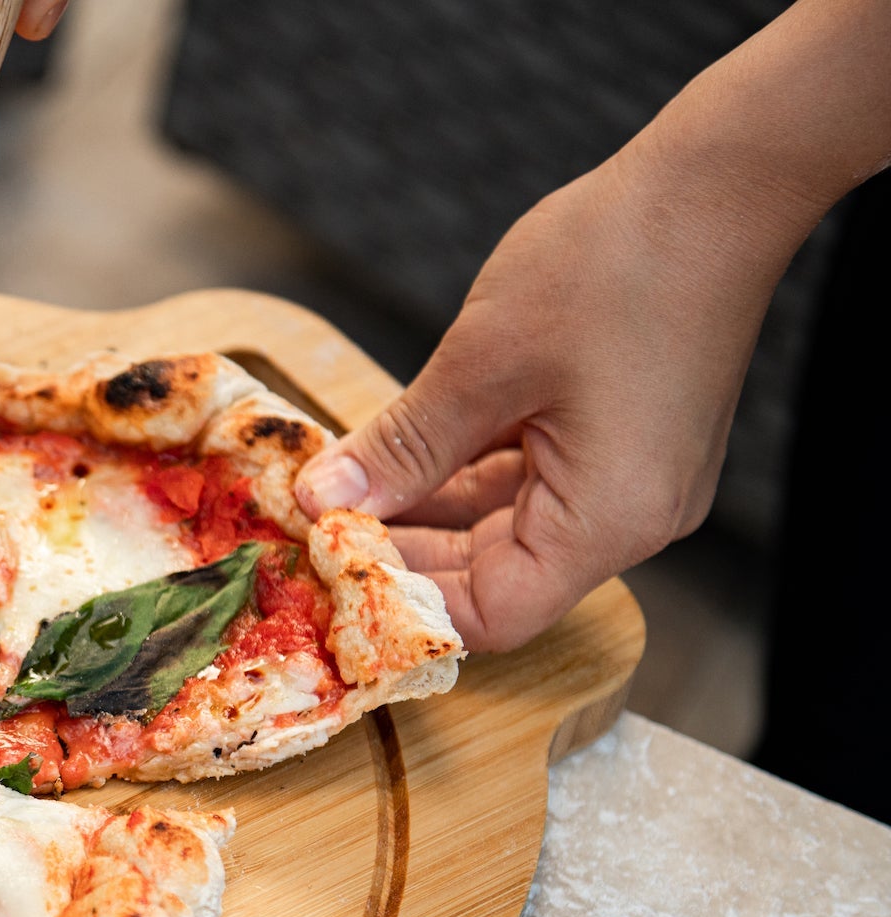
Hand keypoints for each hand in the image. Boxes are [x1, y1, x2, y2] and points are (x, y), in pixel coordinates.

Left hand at [292, 155, 766, 652]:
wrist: (717, 184)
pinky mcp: (623, 443)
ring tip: (342, 491)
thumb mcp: (480, 364)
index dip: (405, 600)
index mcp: (609, 519)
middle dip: (404, 552)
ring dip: (426, 512)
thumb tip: (326, 498)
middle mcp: (631, 517)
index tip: (330, 564)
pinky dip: (463, 475)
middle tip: (318, 527)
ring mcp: (631, 481)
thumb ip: (400, 447)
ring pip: (505, 528)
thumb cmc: (616, 263)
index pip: (494, 614)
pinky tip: (396, 458)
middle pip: (497, 577)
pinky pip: (530, 483)